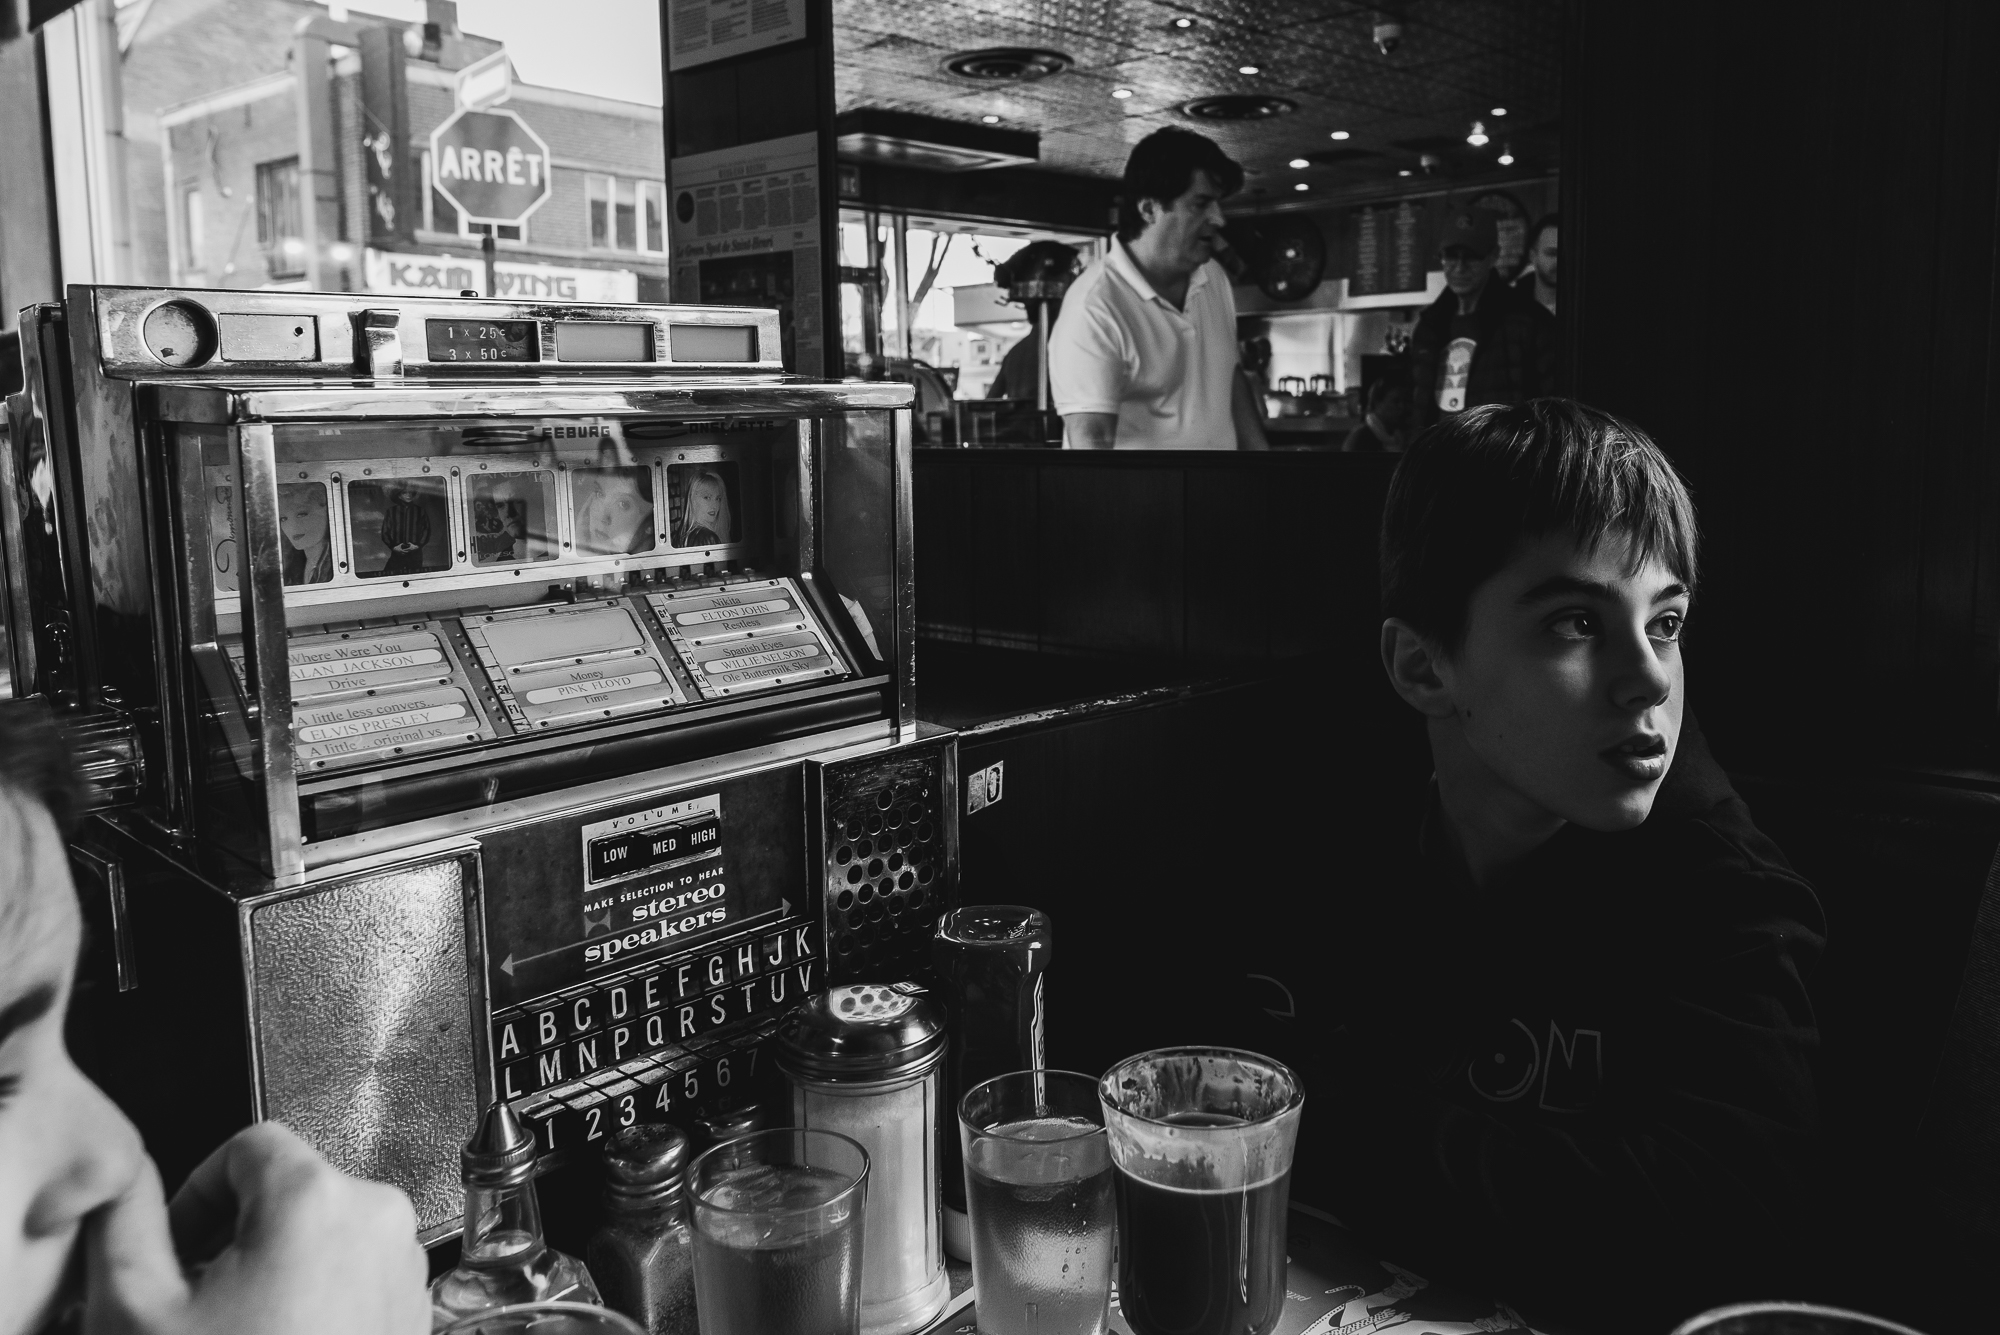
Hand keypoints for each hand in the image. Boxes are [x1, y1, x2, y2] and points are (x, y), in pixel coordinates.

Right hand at [83, 1121, 428, 1334]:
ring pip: (324, 1233)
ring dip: (276, 1269)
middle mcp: (378, 1221)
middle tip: (199, 1300)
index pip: (250, 1144)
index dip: (198, 1191)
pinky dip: (315, 1297)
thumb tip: (128, 1181)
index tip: (175, 1242)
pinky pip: (356, 1274)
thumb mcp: (141, 1308)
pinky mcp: (416, 1310)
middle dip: (235, 1236)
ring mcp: (406, 1267)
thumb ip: (126, 1222)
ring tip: (240, 1330)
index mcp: (317, 1198)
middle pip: (290, 1190)